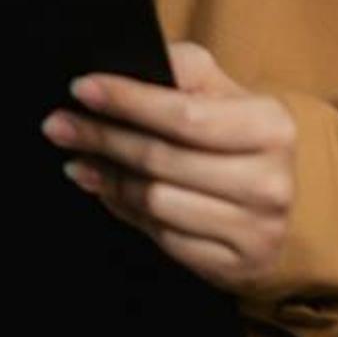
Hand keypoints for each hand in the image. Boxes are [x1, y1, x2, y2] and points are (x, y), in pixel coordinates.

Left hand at [45, 41, 297, 290]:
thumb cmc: (236, 138)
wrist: (278, 202)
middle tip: (59, 126)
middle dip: (102, 139)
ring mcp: (257, 230)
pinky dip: (129, 212)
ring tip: (79, 161)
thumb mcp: (221, 92)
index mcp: (271, 127)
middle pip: (162, 160)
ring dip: (109, 179)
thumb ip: (182, 70)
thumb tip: (125, 70)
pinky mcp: (237, 266)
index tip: (81, 89)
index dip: (127, 101)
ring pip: (157, 202)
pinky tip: (110, 192)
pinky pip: (164, 237)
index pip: (184, 115)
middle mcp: (271, 182)